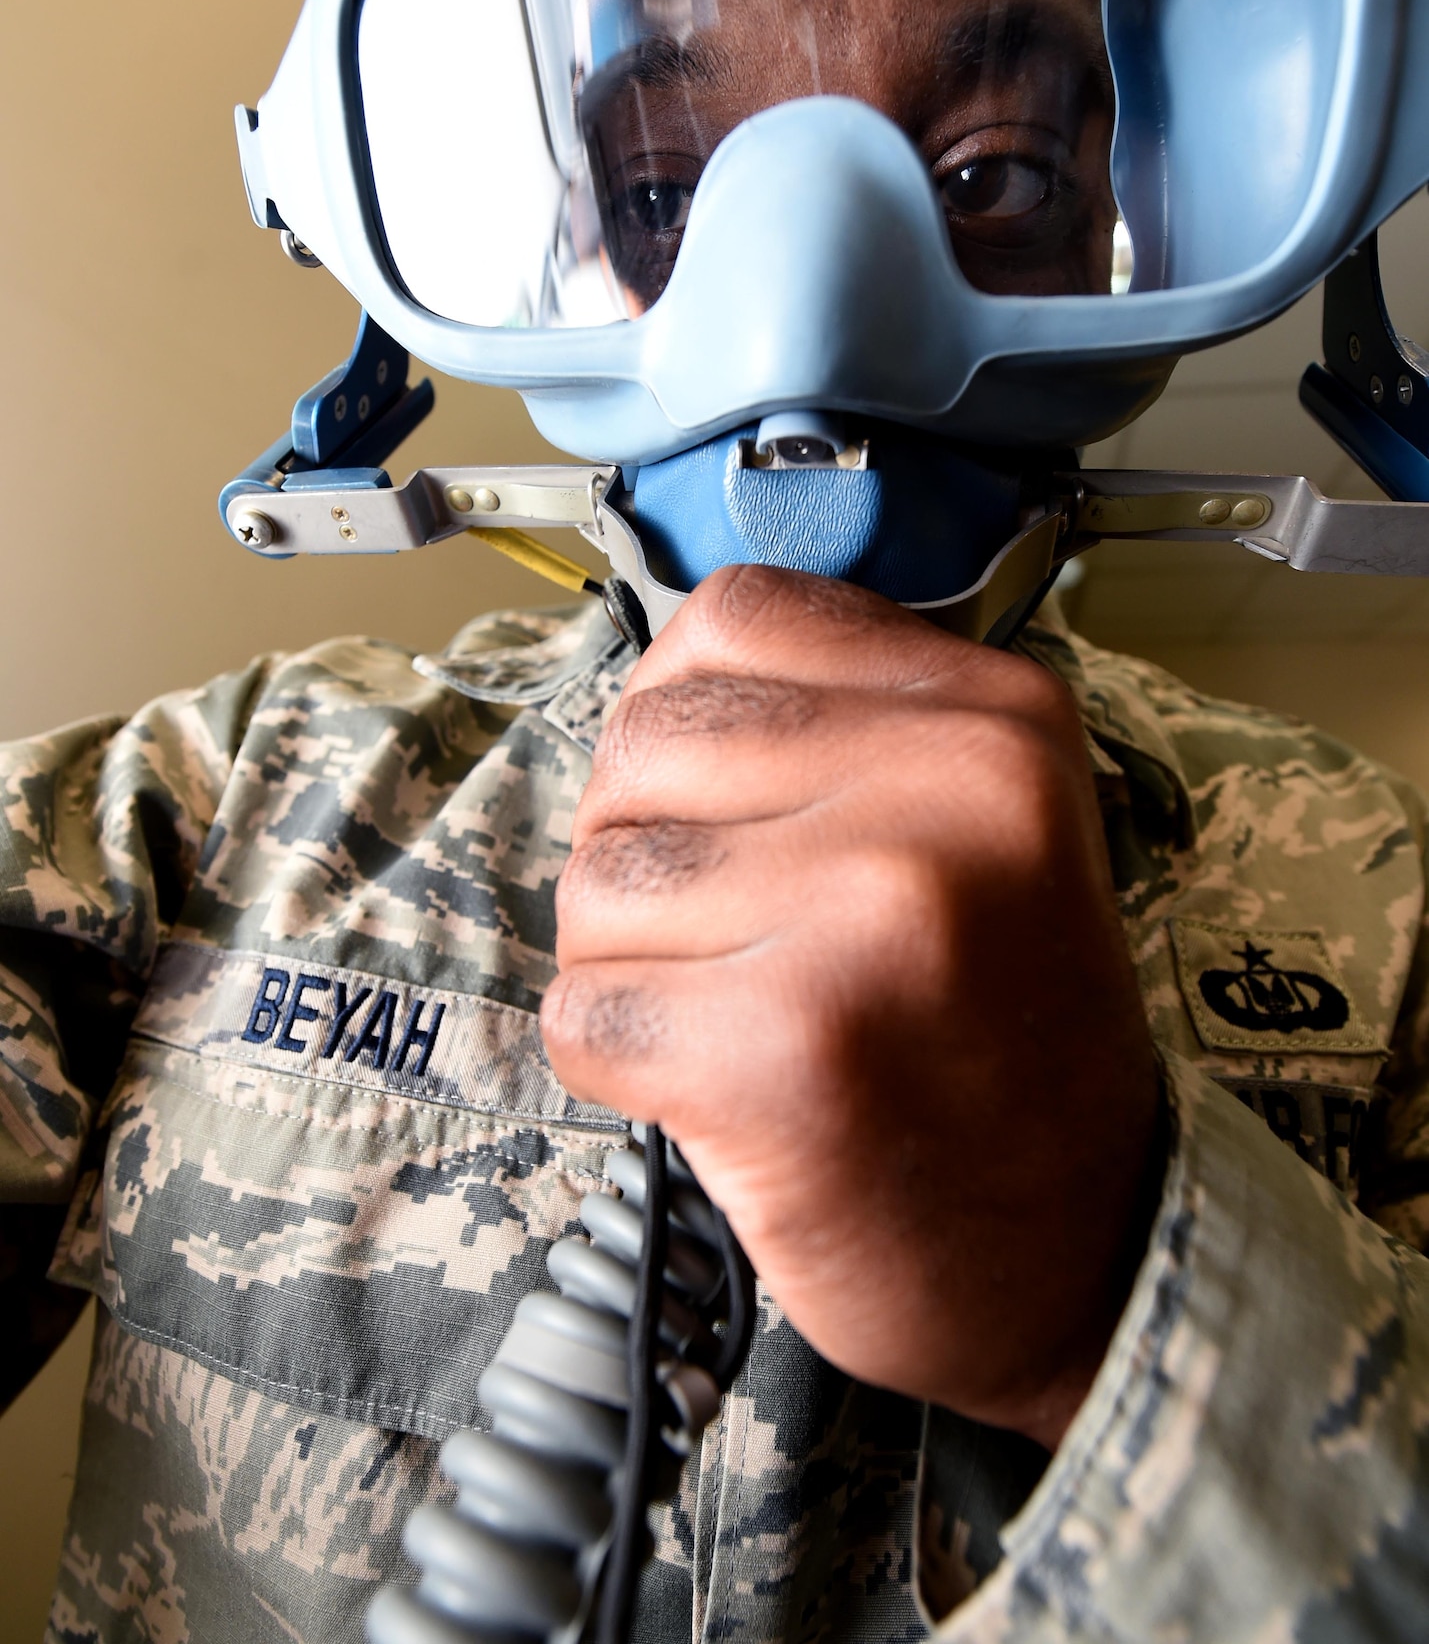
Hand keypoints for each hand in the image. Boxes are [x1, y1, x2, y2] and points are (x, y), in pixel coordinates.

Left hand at [543, 567, 1162, 1448]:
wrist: (1088, 1253)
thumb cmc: (1000, 1035)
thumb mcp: (983, 822)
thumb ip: (841, 724)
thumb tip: (656, 683)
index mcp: (999, 713)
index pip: (731, 619)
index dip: (681, 717)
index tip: (722, 808)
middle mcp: (951, 787)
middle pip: (643, 746)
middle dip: (643, 853)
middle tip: (734, 945)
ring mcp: (873, 911)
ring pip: (597, 881)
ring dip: (628, 966)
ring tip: (737, 1021)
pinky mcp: (791, 1047)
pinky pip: (583, 1011)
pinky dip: (620, 1064)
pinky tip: (720, 1092)